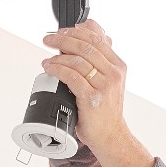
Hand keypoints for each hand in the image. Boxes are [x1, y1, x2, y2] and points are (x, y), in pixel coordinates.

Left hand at [41, 20, 153, 166]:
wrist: (110, 135)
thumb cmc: (105, 109)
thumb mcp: (108, 81)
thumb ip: (99, 60)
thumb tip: (84, 34)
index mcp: (118, 66)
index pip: (98, 38)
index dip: (76, 31)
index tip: (61, 31)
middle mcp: (114, 73)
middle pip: (86, 45)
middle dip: (63, 39)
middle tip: (48, 39)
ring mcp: (104, 86)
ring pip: (78, 60)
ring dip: (58, 55)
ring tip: (47, 57)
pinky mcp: (92, 98)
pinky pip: (71, 77)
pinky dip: (57, 69)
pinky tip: (49, 68)